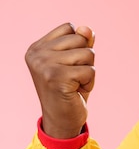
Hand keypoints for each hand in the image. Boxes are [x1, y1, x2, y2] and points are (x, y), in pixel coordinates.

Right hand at [25, 23, 95, 138]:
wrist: (62, 120)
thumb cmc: (70, 89)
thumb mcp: (77, 62)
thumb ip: (82, 43)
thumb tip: (87, 28)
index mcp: (37, 47)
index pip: (69, 28)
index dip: (78, 46)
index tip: (68, 65)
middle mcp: (37, 54)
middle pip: (80, 39)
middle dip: (86, 59)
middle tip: (73, 77)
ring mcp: (44, 65)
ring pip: (88, 54)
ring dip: (89, 71)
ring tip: (75, 84)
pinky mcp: (56, 77)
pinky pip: (90, 70)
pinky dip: (90, 82)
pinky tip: (77, 91)